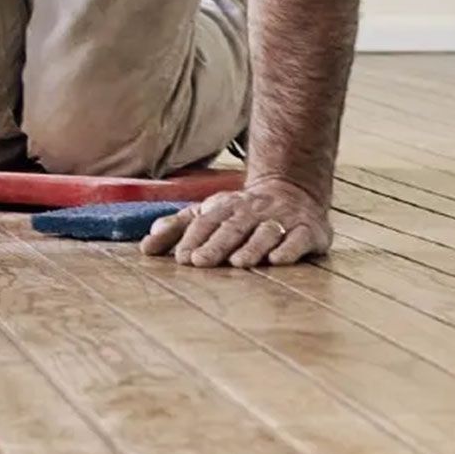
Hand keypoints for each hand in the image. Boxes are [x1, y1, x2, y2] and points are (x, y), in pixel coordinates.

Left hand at [141, 178, 331, 267]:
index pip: (207, 222)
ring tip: (238, 263)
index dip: (193, 238)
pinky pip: (299, 238)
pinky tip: (278, 260)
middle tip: (199, 262)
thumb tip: (146, 246)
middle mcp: (253, 211)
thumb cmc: (242, 211)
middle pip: (233, 227)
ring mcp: (282, 219)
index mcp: (227, 206)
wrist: (293, 190)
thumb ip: (179, 227)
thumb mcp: (210, 213)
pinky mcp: (308, 230)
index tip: (180, 258)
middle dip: (216, 244)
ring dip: (251, 247)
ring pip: (265, 232)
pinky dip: (289, 249)